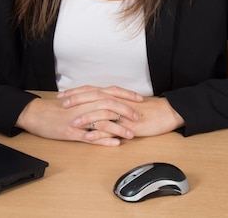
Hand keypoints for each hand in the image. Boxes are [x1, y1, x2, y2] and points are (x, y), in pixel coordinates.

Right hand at [15, 86, 141, 145]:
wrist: (37, 113)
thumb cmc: (57, 108)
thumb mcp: (76, 99)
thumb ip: (92, 99)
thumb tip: (109, 101)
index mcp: (86, 95)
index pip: (111, 91)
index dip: (126, 95)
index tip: (140, 99)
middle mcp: (84, 104)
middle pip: (110, 104)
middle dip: (126, 111)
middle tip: (137, 118)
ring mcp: (79, 118)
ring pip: (103, 121)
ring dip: (118, 127)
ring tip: (131, 134)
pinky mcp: (73, 132)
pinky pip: (91, 137)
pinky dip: (105, 140)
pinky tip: (115, 144)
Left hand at [59, 86, 183, 140]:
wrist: (165, 113)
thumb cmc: (147, 111)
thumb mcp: (126, 105)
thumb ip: (112, 105)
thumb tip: (98, 107)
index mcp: (115, 96)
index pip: (93, 91)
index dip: (77, 92)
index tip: (63, 95)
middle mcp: (117, 100)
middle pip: (94, 97)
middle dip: (77, 100)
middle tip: (62, 103)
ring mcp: (123, 111)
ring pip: (102, 111)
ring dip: (87, 116)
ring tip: (73, 122)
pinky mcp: (129, 123)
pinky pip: (113, 127)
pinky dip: (101, 131)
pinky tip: (91, 135)